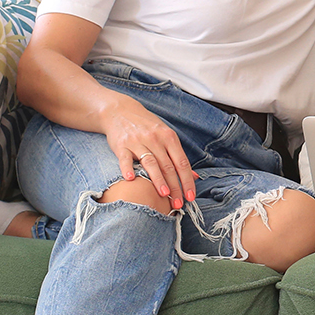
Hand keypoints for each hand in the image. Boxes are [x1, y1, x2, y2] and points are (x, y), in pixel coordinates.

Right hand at [100, 94, 197, 208]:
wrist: (120, 111)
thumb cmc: (146, 127)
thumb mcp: (165, 136)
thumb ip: (177, 156)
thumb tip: (195, 176)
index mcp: (169, 137)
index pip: (182, 162)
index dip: (187, 180)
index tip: (191, 196)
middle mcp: (155, 139)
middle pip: (168, 166)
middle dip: (175, 186)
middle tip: (178, 203)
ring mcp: (138, 142)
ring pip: (151, 163)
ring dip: (158, 180)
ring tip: (164, 195)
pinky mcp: (121, 145)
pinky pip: (125, 158)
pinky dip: (128, 169)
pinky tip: (131, 180)